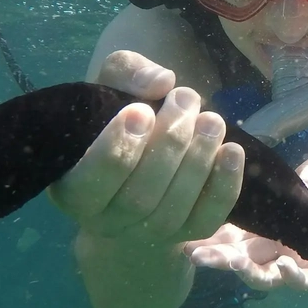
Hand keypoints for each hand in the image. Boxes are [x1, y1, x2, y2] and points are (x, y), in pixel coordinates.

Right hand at [48, 50, 244, 246]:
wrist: (142, 166)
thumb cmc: (119, 123)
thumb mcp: (109, 89)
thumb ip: (126, 73)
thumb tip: (160, 81)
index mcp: (73, 190)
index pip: (89, 183)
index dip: (116, 148)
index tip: (142, 109)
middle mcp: (106, 222)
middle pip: (139, 197)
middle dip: (168, 143)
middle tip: (186, 99)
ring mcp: (148, 234)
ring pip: (173, 209)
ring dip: (198, 160)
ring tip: (212, 119)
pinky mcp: (186, 234)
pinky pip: (207, 219)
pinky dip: (223, 185)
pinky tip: (233, 151)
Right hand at [185, 149, 307, 289]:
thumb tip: (301, 183)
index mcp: (272, 222)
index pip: (235, 232)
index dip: (212, 234)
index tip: (189, 233)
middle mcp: (281, 247)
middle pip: (242, 259)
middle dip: (220, 260)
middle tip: (199, 256)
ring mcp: (303, 264)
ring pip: (267, 277)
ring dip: (250, 274)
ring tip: (238, 265)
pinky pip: (305, 283)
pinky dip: (291, 278)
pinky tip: (282, 268)